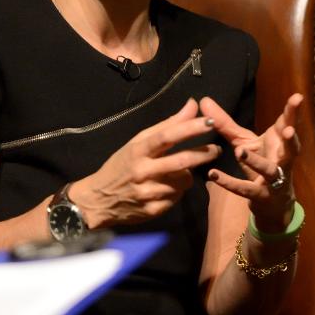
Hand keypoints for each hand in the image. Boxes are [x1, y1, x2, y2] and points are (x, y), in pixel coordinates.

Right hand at [73, 98, 220, 227]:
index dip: (191, 128)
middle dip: (203, 154)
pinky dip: (177, 190)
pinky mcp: (153, 210)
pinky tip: (166, 187)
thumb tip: (192, 105)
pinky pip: (177, 197)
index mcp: (137, 150)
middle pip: (182, 161)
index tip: (210, 121)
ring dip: (187, 175)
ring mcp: (148, 193)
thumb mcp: (137, 142)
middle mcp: (143, 171)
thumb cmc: (120, 165)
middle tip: (215, 149)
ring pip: (183, 181)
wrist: (98, 200)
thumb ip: (167, 125)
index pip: (167, 136)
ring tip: (178, 172)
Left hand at [199, 93, 302, 231]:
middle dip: (290, 138)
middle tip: (288, 130)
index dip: (292, 112)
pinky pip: (245, 189)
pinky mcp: (260, 196)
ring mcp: (274, 180)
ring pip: (269, 170)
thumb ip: (225, 123)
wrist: (271, 204)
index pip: (287, 124)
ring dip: (256, 162)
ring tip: (240, 152)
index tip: (297, 97)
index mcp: (278, 143)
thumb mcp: (243, 142)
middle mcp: (281, 160)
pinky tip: (213, 175)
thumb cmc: (260, 166)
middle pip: (290, 148)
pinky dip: (229, 182)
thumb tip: (203, 100)